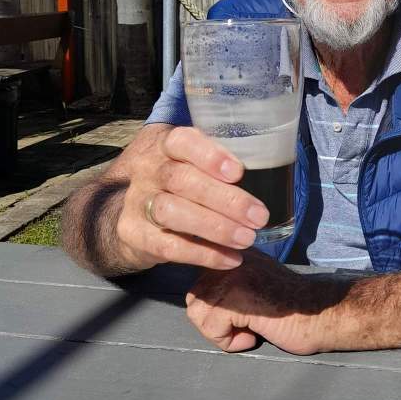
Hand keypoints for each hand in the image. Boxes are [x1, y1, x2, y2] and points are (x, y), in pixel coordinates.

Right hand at [115, 125, 270, 272]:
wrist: (132, 211)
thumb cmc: (180, 182)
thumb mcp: (193, 163)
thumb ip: (219, 164)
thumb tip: (269, 173)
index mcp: (166, 145)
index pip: (182, 141)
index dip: (210, 155)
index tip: (238, 172)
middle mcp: (148, 170)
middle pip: (181, 180)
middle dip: (225, 200)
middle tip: (259, 216)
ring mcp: (137, 202)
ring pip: (171, 212)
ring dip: (215, 227)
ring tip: (247, 239)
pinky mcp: (133, 234)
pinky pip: (169, 246)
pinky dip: (204, 255)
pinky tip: (230, 258)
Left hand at [185, 252, 337, 354]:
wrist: (323, 313)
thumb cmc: (291, 307)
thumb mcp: (254, 284)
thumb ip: (228, 282)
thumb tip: (198, 300)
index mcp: (234, 250)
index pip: (198, 282)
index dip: (210, 308)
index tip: (238, 315)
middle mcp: (231, 256)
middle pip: (194, 299)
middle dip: (213, 322)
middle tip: (244, 326)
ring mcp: (235, 274)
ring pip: (198, 314)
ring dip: (221, 333)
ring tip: (250, 330)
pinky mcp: (240, 296)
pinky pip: (212, 328)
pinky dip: (231, 342)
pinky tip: (255, 335)